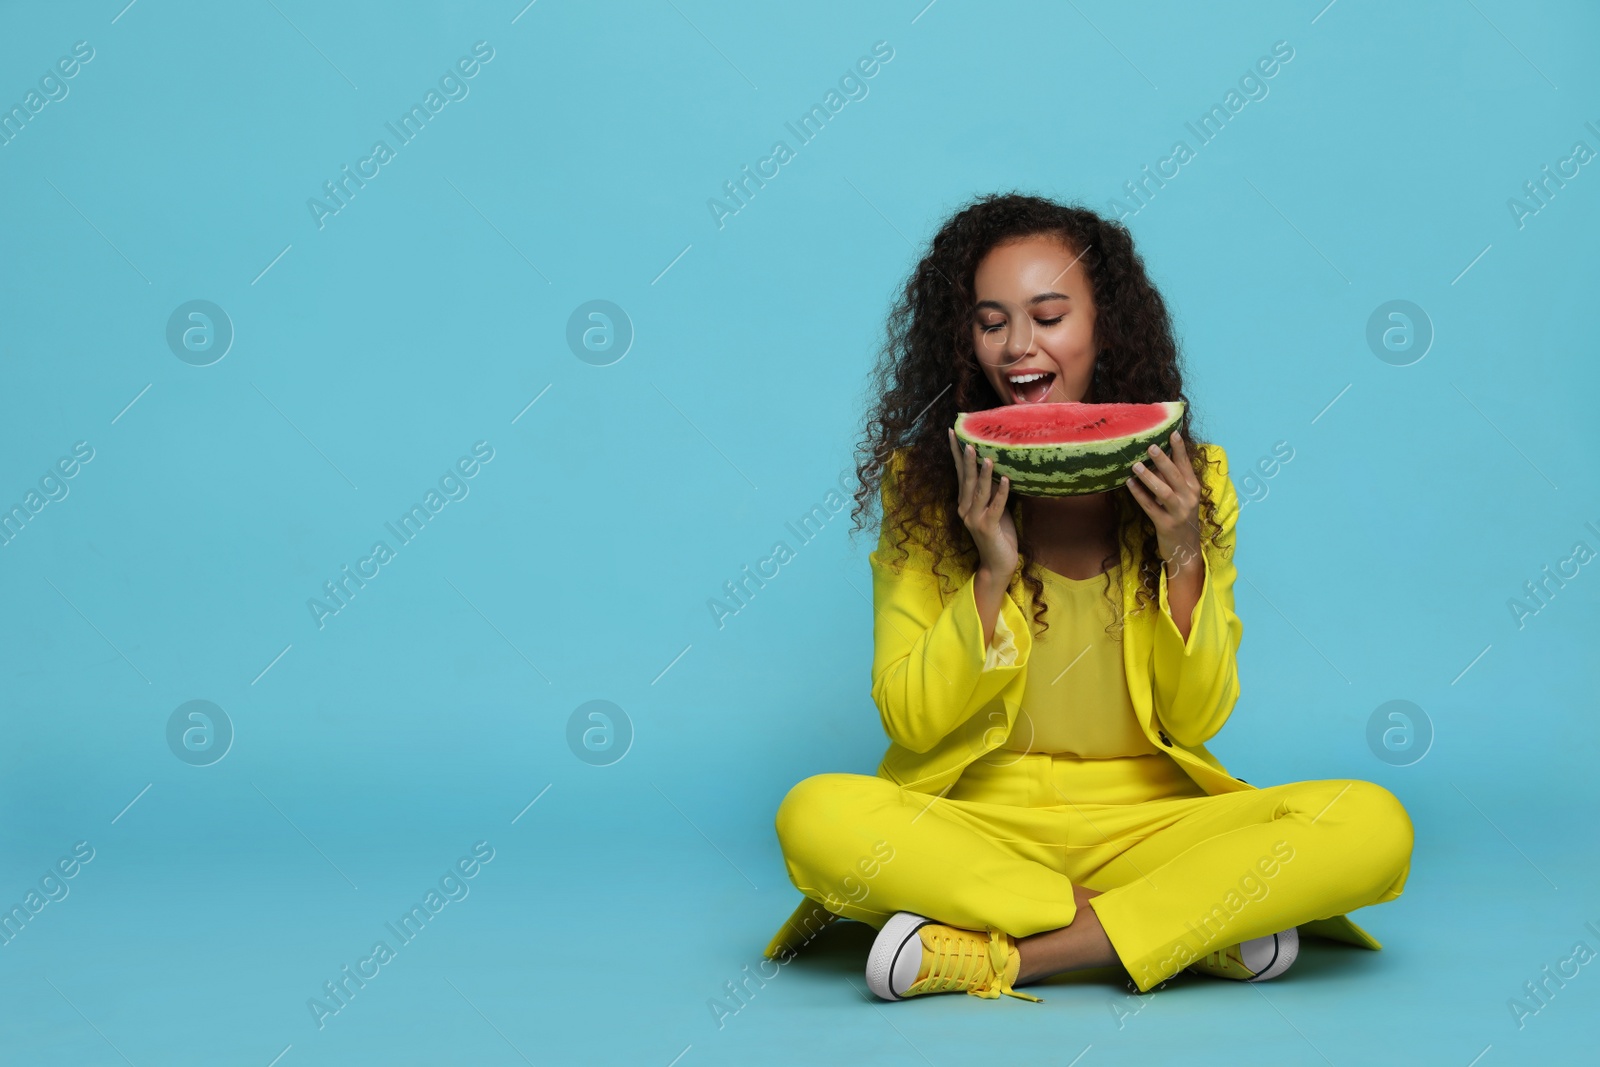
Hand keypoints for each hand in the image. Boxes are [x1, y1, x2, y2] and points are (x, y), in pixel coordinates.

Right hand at [947, 429, 1016, 578]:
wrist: (998, 564)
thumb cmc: (999, 535)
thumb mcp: (995, 509)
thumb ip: (992, 492)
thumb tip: (999, 468)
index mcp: (965, 503)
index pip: (960, 474)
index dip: (957, 454)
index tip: (953, 434)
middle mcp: (965, 509)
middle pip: (966, 480)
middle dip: (967, 460)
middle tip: (968, 441)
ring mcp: (974, 519)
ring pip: (979, 492)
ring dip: (984, 474)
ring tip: (987, 457)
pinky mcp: (988, 527)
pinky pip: (995, 507)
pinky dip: (1001, 493)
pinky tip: (1006, 480)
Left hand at [1126, 430, 1201, 572]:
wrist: (1186, 549)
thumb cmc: (1181, 517)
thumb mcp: (1183, 498)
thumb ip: (1173, 481)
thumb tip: (1155, 460)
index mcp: (1194, 489)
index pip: (1186, 465)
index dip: (1179, 449)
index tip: (1172, 433)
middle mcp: (1189, 499)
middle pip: (1175, 476)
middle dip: (1163, 461)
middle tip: (1150, 447)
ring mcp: (1178, 512)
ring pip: (1163, 491)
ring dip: (1148, 477)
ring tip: (1135, 466)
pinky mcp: (1166, 524)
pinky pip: (1150, 507)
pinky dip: (1139, 494)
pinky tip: (1129, 484)